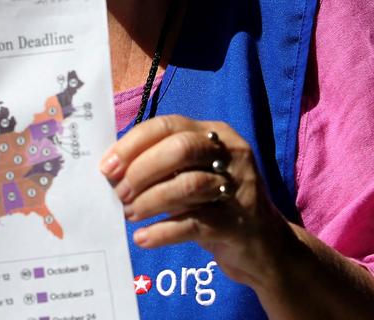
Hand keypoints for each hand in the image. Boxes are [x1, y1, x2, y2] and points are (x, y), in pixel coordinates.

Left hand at [99, 115, 297, 288]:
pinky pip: (193, 224)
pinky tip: (143, 238)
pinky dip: (162, 231)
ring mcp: (239, 188)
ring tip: (129, 215)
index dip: (132, 144)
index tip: (107, 166)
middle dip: (141, 170)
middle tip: (118, 193)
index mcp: (215, 134)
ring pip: (187, 185)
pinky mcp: (238, 223)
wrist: (265, 248)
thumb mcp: (194, 175)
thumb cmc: (217, 205)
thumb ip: (162, 165)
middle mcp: (231, 154)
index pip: (167, 126)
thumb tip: (112, 169)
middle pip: (179, 149)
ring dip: (149, 201)